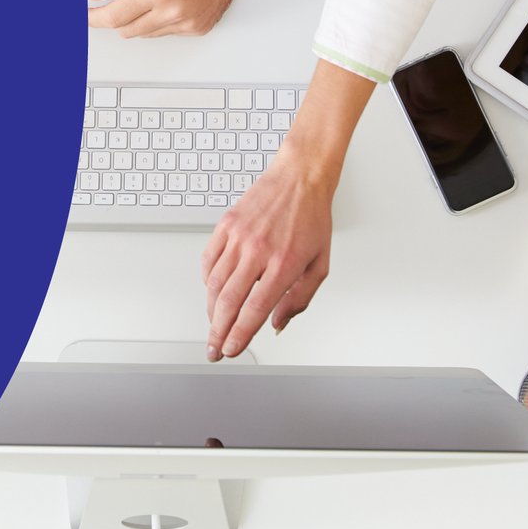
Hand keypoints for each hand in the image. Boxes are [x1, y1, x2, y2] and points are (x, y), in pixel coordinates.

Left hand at [86, 0, 253, 37]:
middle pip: (127, 30)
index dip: (96, 17)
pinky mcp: (198, 28)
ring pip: (146, 34)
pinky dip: (160, 20)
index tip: (86, 15)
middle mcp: (173, 12)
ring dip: (139, 18)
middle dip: (117, 16)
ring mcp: (188, 23)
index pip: (114, 17)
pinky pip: (167, 33)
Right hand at [199, 155, 335, 359]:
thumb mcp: (319, 264)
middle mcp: (258, 251)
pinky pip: (209, 260)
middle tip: (214, 349)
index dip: (239, 334)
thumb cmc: (312, 219)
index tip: (231, 350)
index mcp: (284, 263)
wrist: (300, 178)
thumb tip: (278, 324)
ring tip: (213, 325)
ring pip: (215, 284)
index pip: (254, 309)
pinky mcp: (226, 225)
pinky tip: (212, 292)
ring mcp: (239, 237)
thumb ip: (300, 299)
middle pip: (229, 301)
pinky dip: (207, 281)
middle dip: (218, 331)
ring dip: (211, 311)